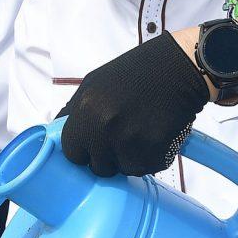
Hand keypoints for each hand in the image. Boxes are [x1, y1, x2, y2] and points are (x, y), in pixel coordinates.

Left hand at [60, 33, 208, 176]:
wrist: (179, 67)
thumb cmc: (137, 72)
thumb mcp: (95, 83)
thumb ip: (75, 111)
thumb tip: (58, 136)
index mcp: (85, 111)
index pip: (72, 152)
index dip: (84, 149)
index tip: (93, 144)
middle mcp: (104, 130)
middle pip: (97, 166)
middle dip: (108, 156)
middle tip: (123, 136)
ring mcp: (130, 143)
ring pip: (123, 170)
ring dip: (131, 158)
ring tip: (141, 131)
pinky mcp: (155, 152)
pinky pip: (147, 168)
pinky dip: (151, 157)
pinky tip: (156, 134)